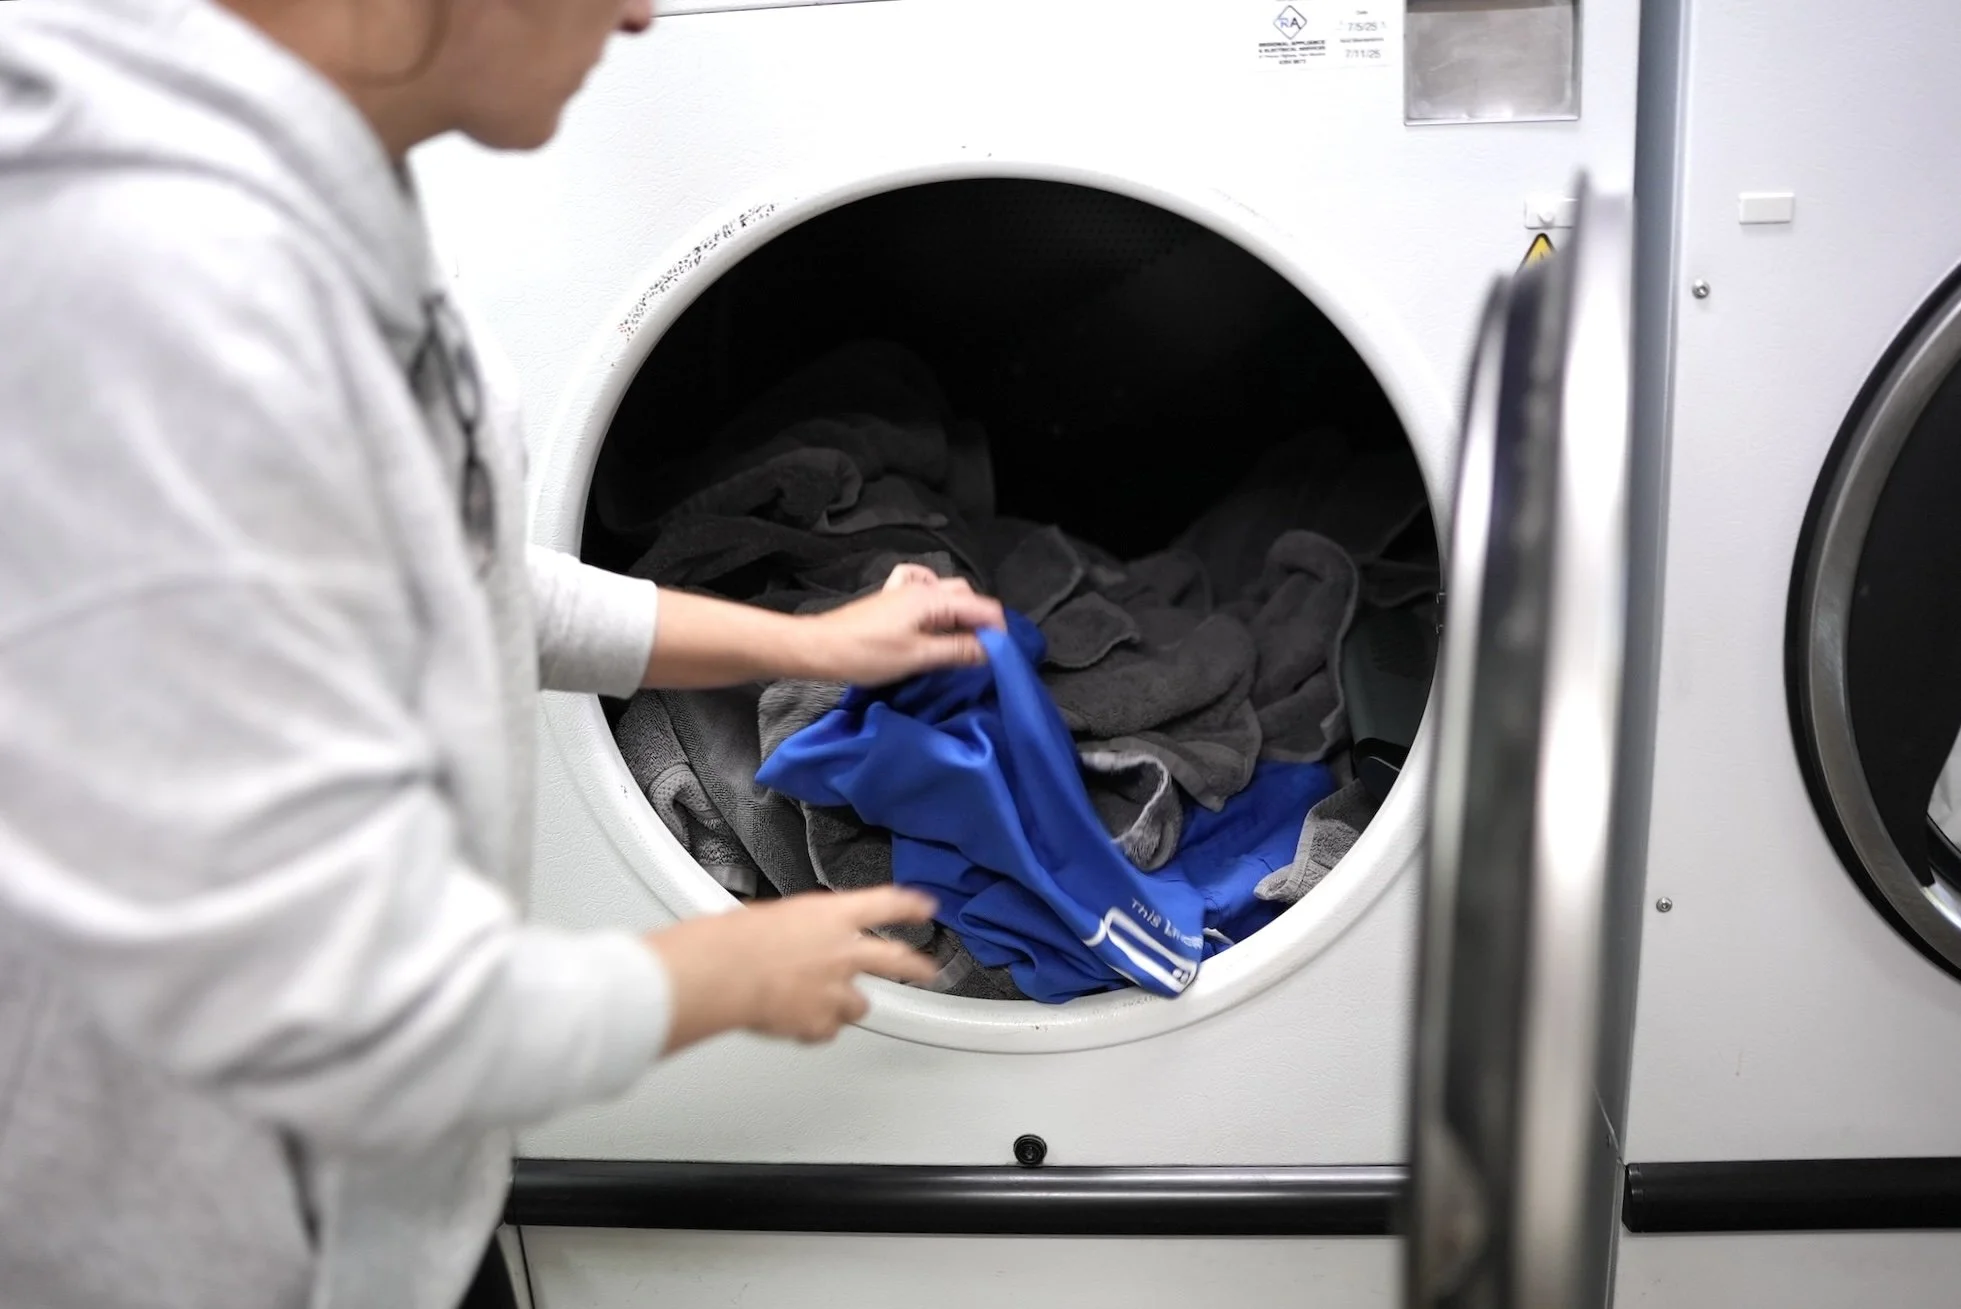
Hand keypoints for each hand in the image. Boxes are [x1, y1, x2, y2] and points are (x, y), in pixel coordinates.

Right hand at [646, 886, 940, 1050]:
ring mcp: (837, 990)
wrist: (725, 972)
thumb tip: (797, 935)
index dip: (909, 905)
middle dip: (916, 967)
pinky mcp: (823, 1023)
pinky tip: (798, 1021)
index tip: (925, 907)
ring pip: (860, 1005)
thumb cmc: (737, 939)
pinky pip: (828, 1030)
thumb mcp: (774, 914)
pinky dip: (816, 1028)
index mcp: (832, 916)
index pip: (885, 904)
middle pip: (896, 960)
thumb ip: (800, 927)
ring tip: (826, 1004)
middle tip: (928, 971)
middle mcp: (844, 952)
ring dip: (848, 1005)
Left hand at [801, 564, 1005, 685]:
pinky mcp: (891, 600)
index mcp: (932, 598)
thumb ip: (958, 651)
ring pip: (947, 593)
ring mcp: (904, 591)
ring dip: (961, 614)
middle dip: (981, 621)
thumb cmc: (865, 654)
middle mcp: (921, 588)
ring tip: (961, 642)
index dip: (997, 630)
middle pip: (967, 596)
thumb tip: (991, 649)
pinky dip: (935, 600)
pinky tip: (932, 617)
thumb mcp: (918, 656)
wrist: (819, 648)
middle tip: (983, 652)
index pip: (982, 607)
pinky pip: (922, 588)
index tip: (1002, 656)